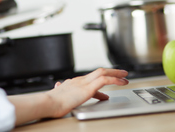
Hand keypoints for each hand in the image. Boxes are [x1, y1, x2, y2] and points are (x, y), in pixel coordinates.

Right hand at [8, 68, 128, 125]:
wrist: (48, 103)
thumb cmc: (51, 104)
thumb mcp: (57, 96)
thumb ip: (59, 91)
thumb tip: (57, 87)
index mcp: (73, 83)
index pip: (90, 80)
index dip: (100, 82)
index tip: (106, 92)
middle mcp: (79, 80)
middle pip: (99, 71)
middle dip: (112, 72)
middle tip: (122, 74)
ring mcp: (84, 82)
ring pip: (104, 72)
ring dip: (116, 73)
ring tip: (126, 76)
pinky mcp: (88, 87)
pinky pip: (105, 79)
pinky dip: (115, 79)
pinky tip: (122, 82)